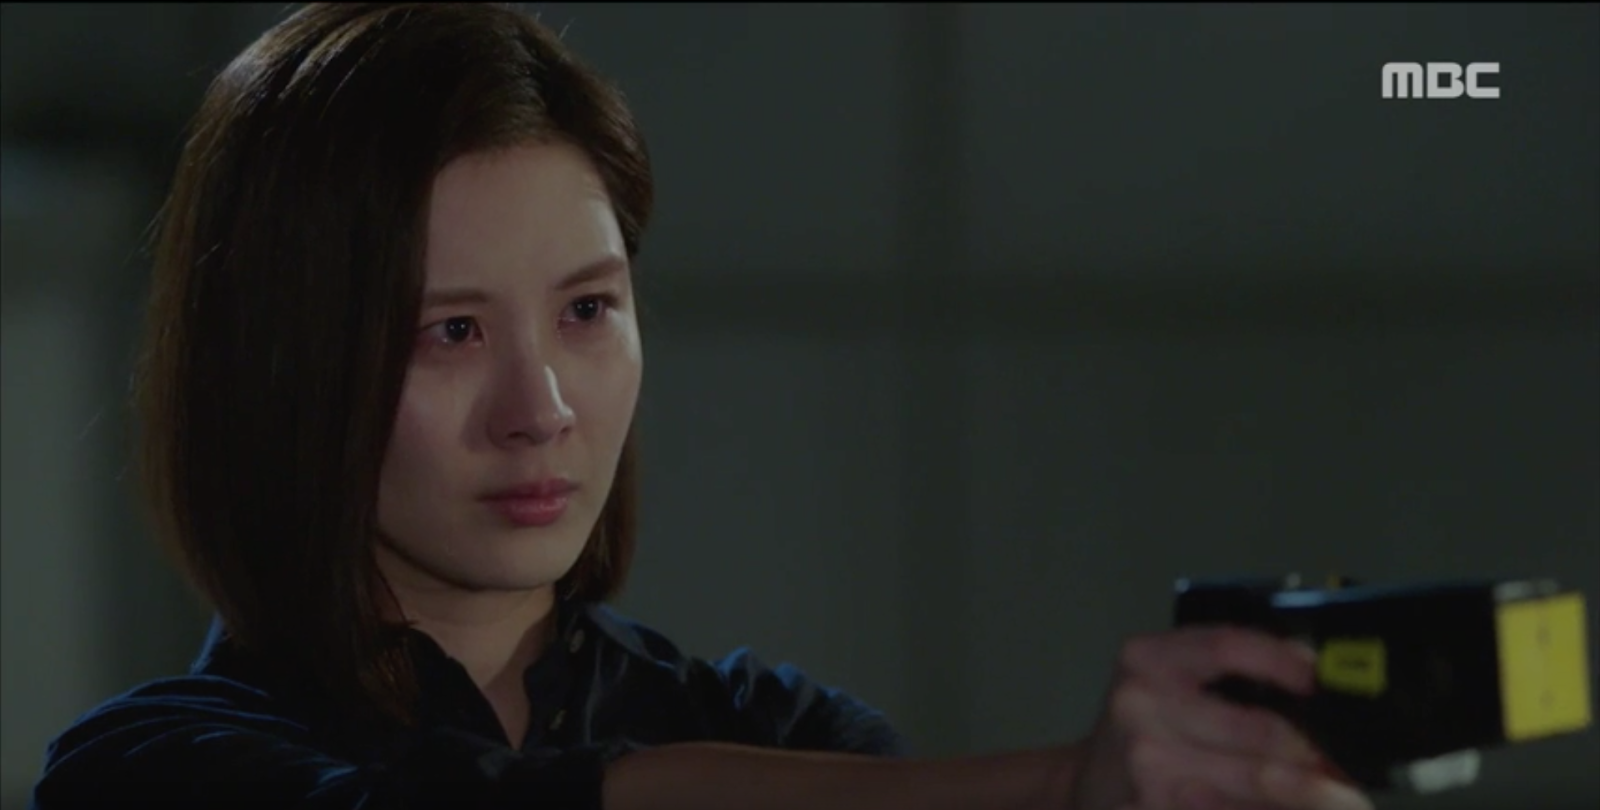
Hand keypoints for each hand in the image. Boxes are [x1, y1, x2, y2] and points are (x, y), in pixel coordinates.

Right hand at [1062, 626, 1372, 809]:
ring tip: (1343, 794)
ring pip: (1255, 782)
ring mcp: (1146, 766)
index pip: (1225, 647)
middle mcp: (1140, 706)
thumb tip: (1314, 668)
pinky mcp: (1151, 809)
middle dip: (1314, 752)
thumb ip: (1226, 670)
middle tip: (1352, 763)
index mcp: (1146, 659)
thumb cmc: (1142, 727)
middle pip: (1255, 729)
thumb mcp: (1165, 680)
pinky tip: (1295, 806)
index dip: (1282, 661)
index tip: (1325, 678)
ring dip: (1308, 793)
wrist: (1085, 789)